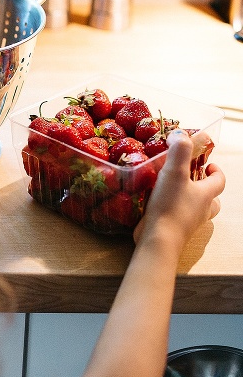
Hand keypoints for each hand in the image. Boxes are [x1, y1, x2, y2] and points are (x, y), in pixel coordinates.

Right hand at [132, 128, 224, 247]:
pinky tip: (157, 207)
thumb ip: (179, 149)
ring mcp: (188, 225)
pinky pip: (178, 222)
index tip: (207, 164)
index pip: (220, 181)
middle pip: (213, 201)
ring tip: (174, 194)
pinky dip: (172, 213)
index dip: (216, 171)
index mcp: (206, 194)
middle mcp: (201, 211)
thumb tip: (179, 134)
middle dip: (206, 190)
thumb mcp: (175, 171)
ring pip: (197, 213)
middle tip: (193, 182)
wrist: (158, 241)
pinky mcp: (173, 233)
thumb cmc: (170, 206)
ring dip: (190, 203)